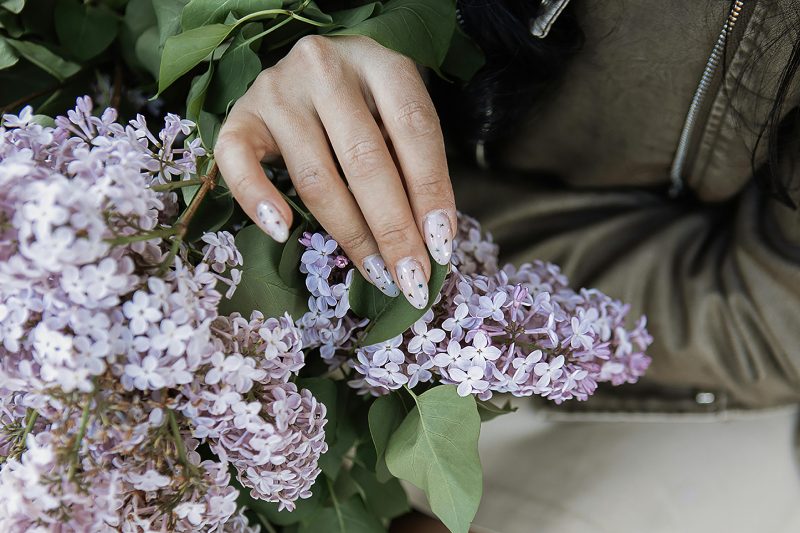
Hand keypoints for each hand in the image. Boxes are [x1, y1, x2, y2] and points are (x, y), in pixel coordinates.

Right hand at [215, 35, 454, 309]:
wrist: (312, 68)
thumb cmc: (367, 104)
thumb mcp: (400, 119)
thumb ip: (415, 166)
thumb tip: (433, 242)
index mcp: (380, 63)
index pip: (413, 130)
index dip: (431, 192)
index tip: (441, 247)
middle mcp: (326, 68)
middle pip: (364, 160)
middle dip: (393, 229)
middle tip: (411, 278)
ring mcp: (278, 89)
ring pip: (315, 176)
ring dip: (349, 234)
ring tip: (376, 273)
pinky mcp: (240, 115)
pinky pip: (238, 161)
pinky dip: (257, 199)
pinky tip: (281, 232)